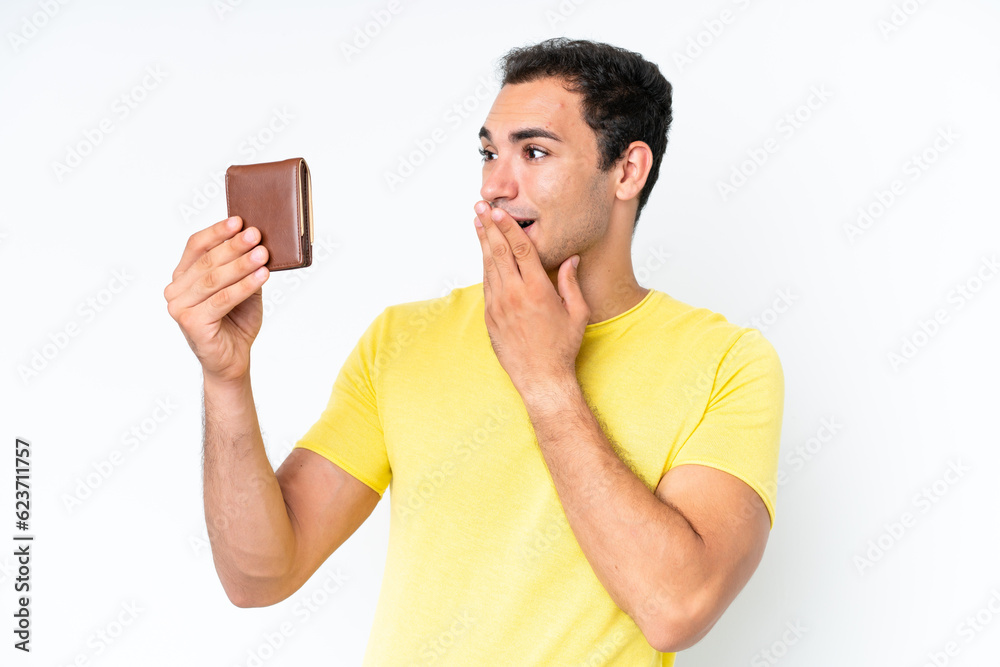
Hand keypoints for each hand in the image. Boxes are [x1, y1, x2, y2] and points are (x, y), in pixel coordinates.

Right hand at [164, 216, 269, 383]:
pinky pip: (222, 299)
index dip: (217, 232)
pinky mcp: (192, 323)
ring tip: (263, 253)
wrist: (233, 359)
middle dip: (234, 246)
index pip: (196, 246)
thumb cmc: (236, 321)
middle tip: (256, 234)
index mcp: (183, 276)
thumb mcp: (242, 287)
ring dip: (241, 264)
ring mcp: (180, 308)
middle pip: (207, 261)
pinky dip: (244, 286)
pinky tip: (262, 276)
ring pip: (214, 279)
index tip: (239, 220)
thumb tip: (257, 241)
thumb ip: (243, 267)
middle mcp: (175, 290)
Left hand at [473, 201, 589, 400]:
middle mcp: (514, 295)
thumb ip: (571, 283)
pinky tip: (484, 253)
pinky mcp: (490, 317)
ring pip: (488, 266)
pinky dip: (484, 265)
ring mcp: (498, 306)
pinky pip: (486, 285)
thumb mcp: (577, 313)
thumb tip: (570, 259)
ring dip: (483, 242)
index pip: (520, 249)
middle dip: (489, 226)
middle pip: (498, 252)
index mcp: (537, 290)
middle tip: (480, 206)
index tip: (499, 211)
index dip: (508, 227)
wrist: (541, 378)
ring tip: (477, 222)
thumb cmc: (562, 347)